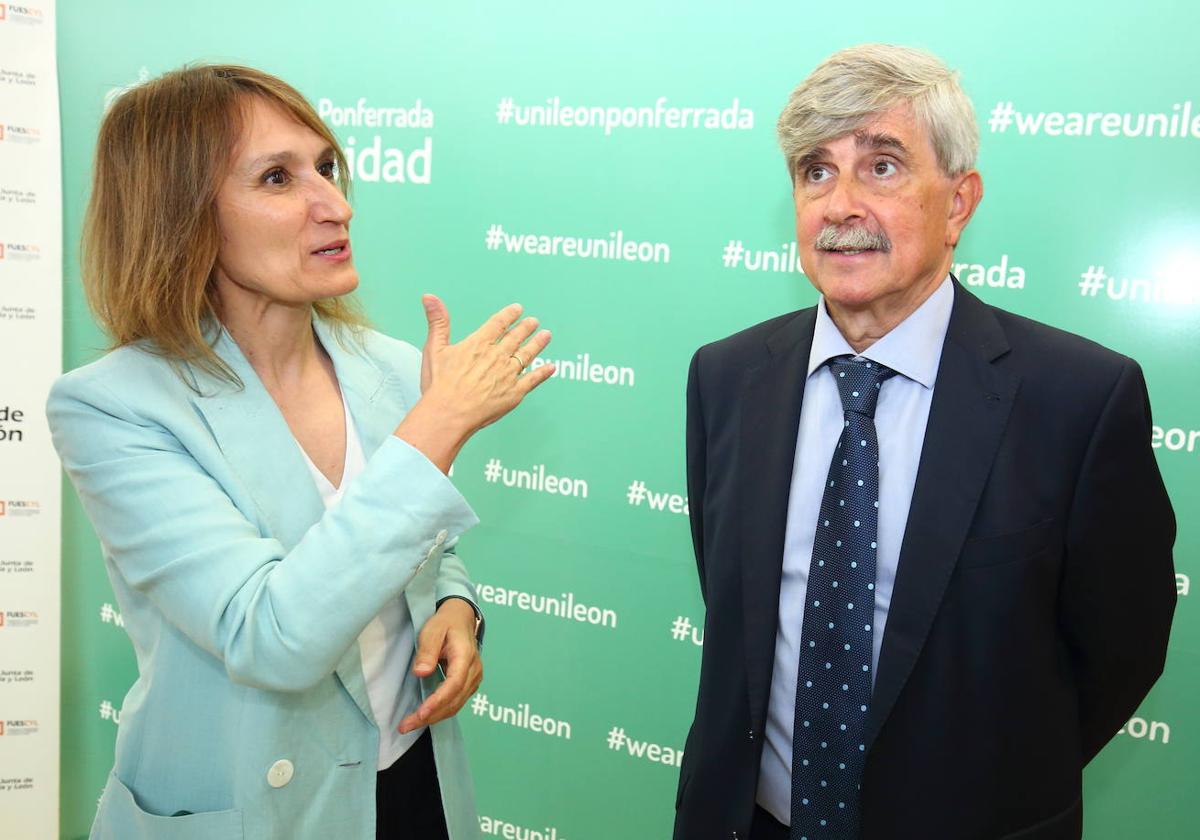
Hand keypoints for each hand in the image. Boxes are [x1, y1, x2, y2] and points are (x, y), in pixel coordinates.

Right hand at [397, 295, 554, 470]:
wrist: (449, 414)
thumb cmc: (440, 385)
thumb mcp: (434, 348)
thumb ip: (438, 321)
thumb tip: (430, 297)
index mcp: (479, 344)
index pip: (498, 324)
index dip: (510, 315)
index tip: (518, 309)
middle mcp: (497, 356)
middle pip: (516, 337)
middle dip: (526, 328)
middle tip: (534, 322)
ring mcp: (508, 374)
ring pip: (527, 354)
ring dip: (538, 344)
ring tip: (546, 335)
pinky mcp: (514, 393)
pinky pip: (533, 380)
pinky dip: (543, 373)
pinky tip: (551, 368)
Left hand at [397, 599, 482, 733]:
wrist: (461, 618)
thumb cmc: (445, 623)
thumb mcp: (433, 630)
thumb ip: (427, 651)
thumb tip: (421, 673)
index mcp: (466, 656)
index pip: (454, 684)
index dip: (438, 701)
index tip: (421, 713)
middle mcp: (474, 671)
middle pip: (454, 700)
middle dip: (430, 716)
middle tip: (405, 726)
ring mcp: (474, 679)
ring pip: (456, 705)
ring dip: (434, 717)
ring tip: (409, 725)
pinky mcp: (469, 684)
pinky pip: (456, 702)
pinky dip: (440, 712)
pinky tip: (424, 716)